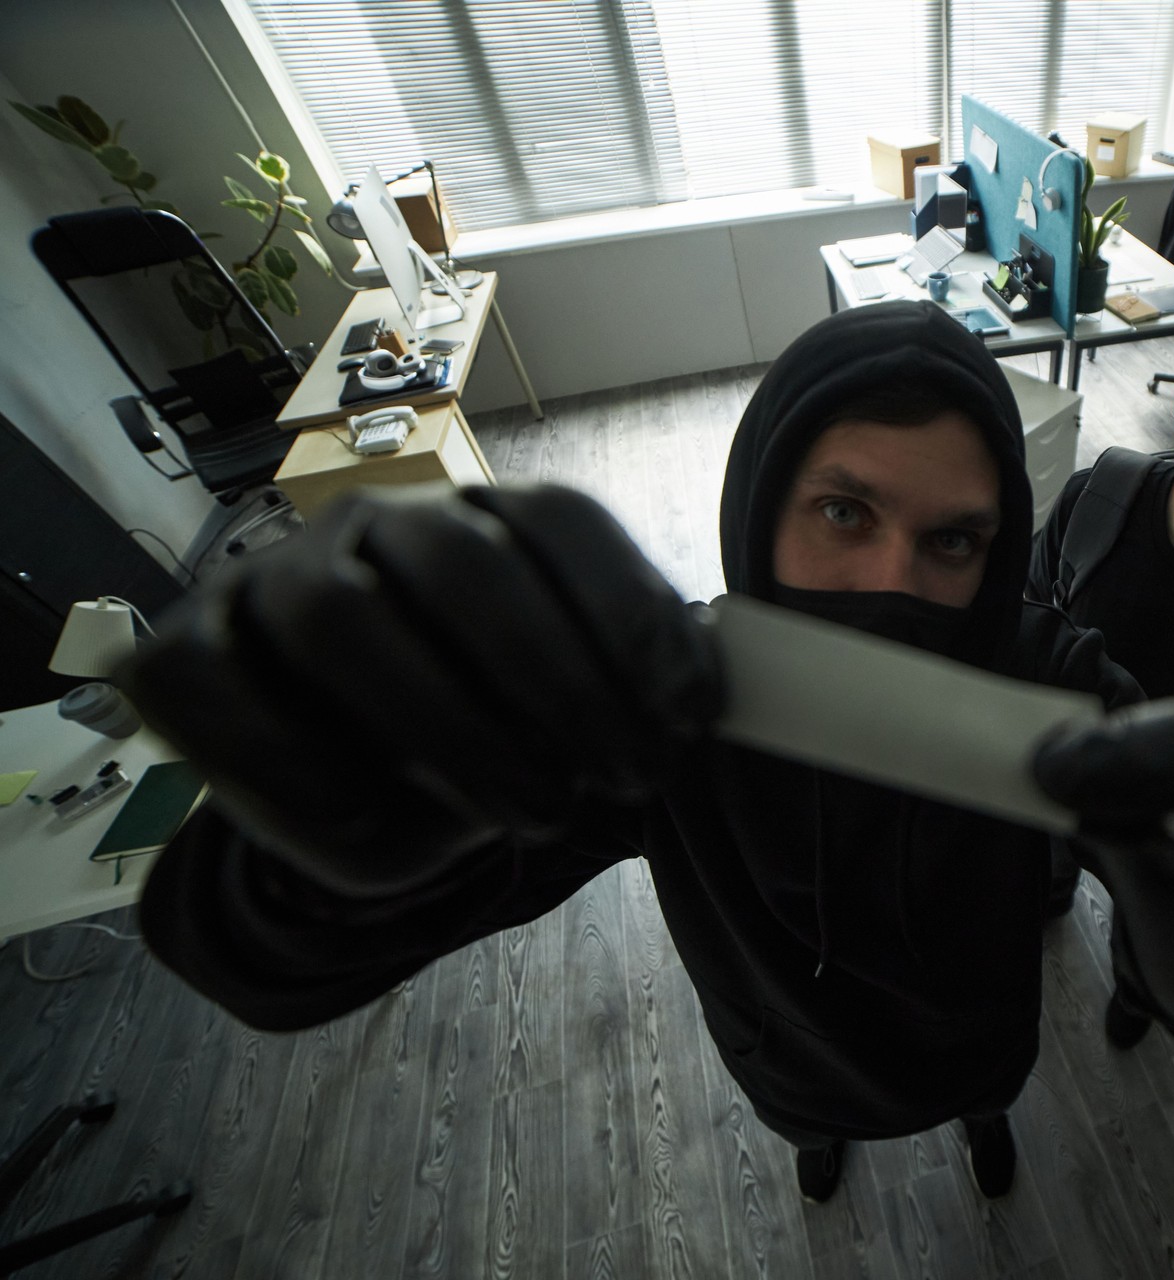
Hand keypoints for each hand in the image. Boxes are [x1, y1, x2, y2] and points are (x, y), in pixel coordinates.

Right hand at [119, 486, 722, 896]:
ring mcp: (273, 580)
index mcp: (481, 516)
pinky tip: (374, 831)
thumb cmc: (481, 735)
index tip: (686, 717)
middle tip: (620, 780)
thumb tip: (713, 697)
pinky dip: (290, 763)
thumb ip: (630, 699)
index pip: (558, 524)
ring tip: (534, 815)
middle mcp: (377, 526)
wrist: (350, 781)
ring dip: (449, 728)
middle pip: (459, 563)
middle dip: (555, 679)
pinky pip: (211, 685)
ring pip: (340, 618)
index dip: (631, 616)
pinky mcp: (184, 651)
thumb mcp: (570, 715)